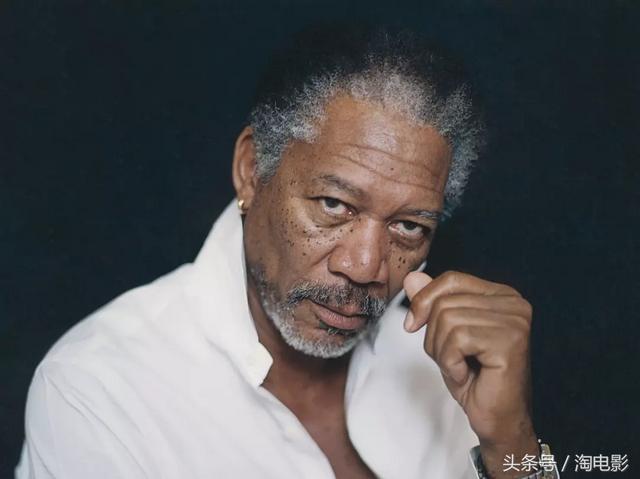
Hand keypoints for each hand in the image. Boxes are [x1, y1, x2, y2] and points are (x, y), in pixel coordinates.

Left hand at [403, 270, 538, 478]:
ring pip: (448, 320)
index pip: (451, 279)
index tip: (412, 324)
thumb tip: (412, 277)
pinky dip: (450, 362)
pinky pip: (458, 339)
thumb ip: (431, 302)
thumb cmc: (473, 377)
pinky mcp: (510, 342)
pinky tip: (466, 374)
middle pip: (445, 301)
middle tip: (451, 358)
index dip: (424, 300)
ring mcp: (514, 321)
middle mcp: (513, 303)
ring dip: (442, 351)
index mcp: (500, 295)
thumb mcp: (443, 334)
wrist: (495, 417)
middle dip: (434, 335)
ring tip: (459, 367)